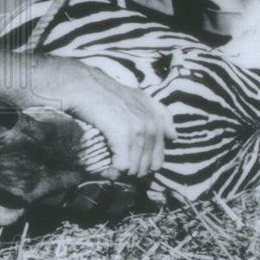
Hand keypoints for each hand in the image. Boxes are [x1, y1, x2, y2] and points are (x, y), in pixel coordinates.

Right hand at [60, 65, 176, 179]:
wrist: (85, 86)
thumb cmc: (106, 93)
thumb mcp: (138, 98)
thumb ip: (159, 114)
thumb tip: (174, 136)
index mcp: (156, 120)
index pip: (158, 158)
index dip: (141, 165)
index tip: (124, 164)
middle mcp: (151, 125)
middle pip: (147, 167)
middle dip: (131, 172)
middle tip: (114, 168)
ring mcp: (139, 130)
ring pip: (135, 169)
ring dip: (119, 174)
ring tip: (106, 170)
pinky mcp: (123, 135)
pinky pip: (122, 167)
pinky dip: (111, 172)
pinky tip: (103, 170)